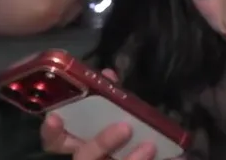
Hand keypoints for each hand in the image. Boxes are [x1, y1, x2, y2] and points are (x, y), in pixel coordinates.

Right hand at [39, 70, 156, 159]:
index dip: (51, 132)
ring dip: (131, 159)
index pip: (55, 143)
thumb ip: (108, 97)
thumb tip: (108, 75)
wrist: (150, 151)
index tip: (54, 118)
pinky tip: (174, 158)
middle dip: (101, 143)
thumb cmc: (120, 131)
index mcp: (79, 145)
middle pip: (84, 157)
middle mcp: (88, 159)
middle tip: (125, 127)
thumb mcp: (113, 113)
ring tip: (150, 146)